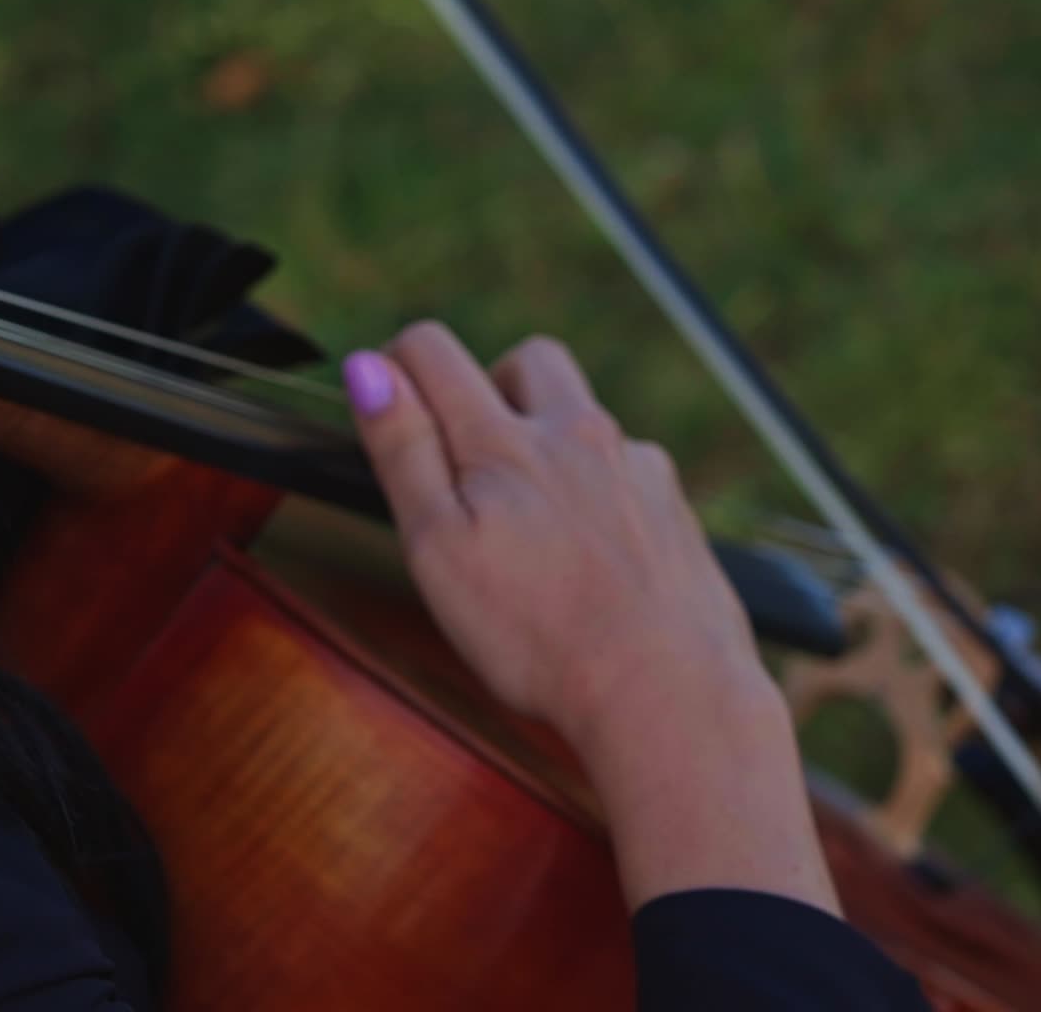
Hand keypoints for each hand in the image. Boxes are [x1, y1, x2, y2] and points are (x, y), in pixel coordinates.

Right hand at [344, 322, 759, 746]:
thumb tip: (369, 368)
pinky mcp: (671, 500)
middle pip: (527, 359)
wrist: (665, 690)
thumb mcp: (438, 548)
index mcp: (505, 442)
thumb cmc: (538, 635)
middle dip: (490, 386)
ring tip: (535, 517)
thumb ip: (404, 450)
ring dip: (550, 437)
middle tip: (473, 458)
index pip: (433, 350)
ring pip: (583, 414)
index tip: (391, 402)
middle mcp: (577, 433)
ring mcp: (634, 462)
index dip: (396, 363)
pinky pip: (627, 465)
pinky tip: (592, 550)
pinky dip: (600, 487)